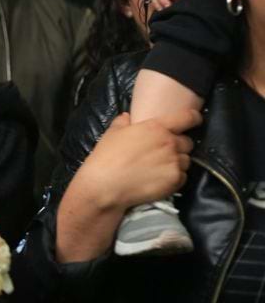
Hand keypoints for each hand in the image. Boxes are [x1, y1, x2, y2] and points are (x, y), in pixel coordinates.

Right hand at [75, 109, 198, 211]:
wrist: (106, 185)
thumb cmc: (107, 157)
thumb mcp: (112, 134)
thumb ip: (123, 122)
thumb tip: (128, 117)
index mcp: (156, 127)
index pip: (186, 117)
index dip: (194, 117)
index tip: (195, 119)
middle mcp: (170, 143)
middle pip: (188, 142)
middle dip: (180, 145)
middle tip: (166, 151)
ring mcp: (174, 162)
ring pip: (186, 160)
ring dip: (177, 162)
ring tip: (162, 167)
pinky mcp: (175, 180)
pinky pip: (183, 176)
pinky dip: (175, 177)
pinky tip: (161, 179)